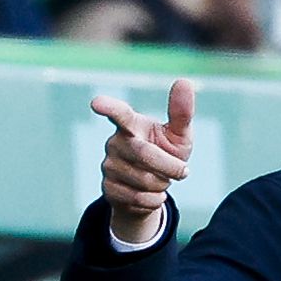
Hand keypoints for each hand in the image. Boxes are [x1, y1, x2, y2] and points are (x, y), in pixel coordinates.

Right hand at [90, 78, 195, 246]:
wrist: (153, 189)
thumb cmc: (167, 154)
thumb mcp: (179, 136)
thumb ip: (181, 112)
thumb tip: (184, 81)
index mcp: (131, 125)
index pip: (119, 114)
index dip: (109, 108)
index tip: (96, 103)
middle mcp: (115, 143)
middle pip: (144, 154)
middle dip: (170, 166)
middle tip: (183, 171)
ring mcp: (108, 166)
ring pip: (143, 180)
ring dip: (162, 184)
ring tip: (161, 180)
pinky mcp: (108, 188)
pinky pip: (137, 198)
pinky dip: (154, 199)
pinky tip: (153, 194)